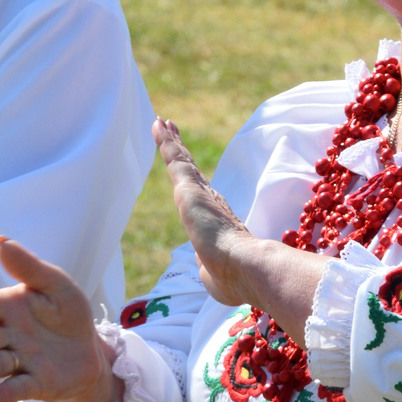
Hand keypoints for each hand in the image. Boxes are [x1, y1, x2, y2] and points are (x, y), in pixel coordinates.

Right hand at [0, 238, 118, 401]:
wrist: (91, 348)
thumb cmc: (67, 312)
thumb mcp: (56, 284)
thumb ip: (29, 267)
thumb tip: (0, 241)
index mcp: (10, 307)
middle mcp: (9, 335)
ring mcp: (21, 361)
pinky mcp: (35, 384)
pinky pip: (17, 388)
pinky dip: (1, 393)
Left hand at [155, 118, 256, 306]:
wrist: (244, 268)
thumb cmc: (232, 278)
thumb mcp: (213, 273)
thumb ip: (206, 265)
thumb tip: (204, 265)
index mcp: (216, 220)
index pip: (202, 193)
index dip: (194, 177)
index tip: (190, 165)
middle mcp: (210, 201)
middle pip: (191, 170)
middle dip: (181, 151)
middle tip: (172, 131)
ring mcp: (200, 193)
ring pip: (181, 160)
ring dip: (171, 140)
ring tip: (162, 123)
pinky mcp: (189, 188)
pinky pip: (173, 158)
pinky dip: (165, 141)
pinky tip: (158, 125)